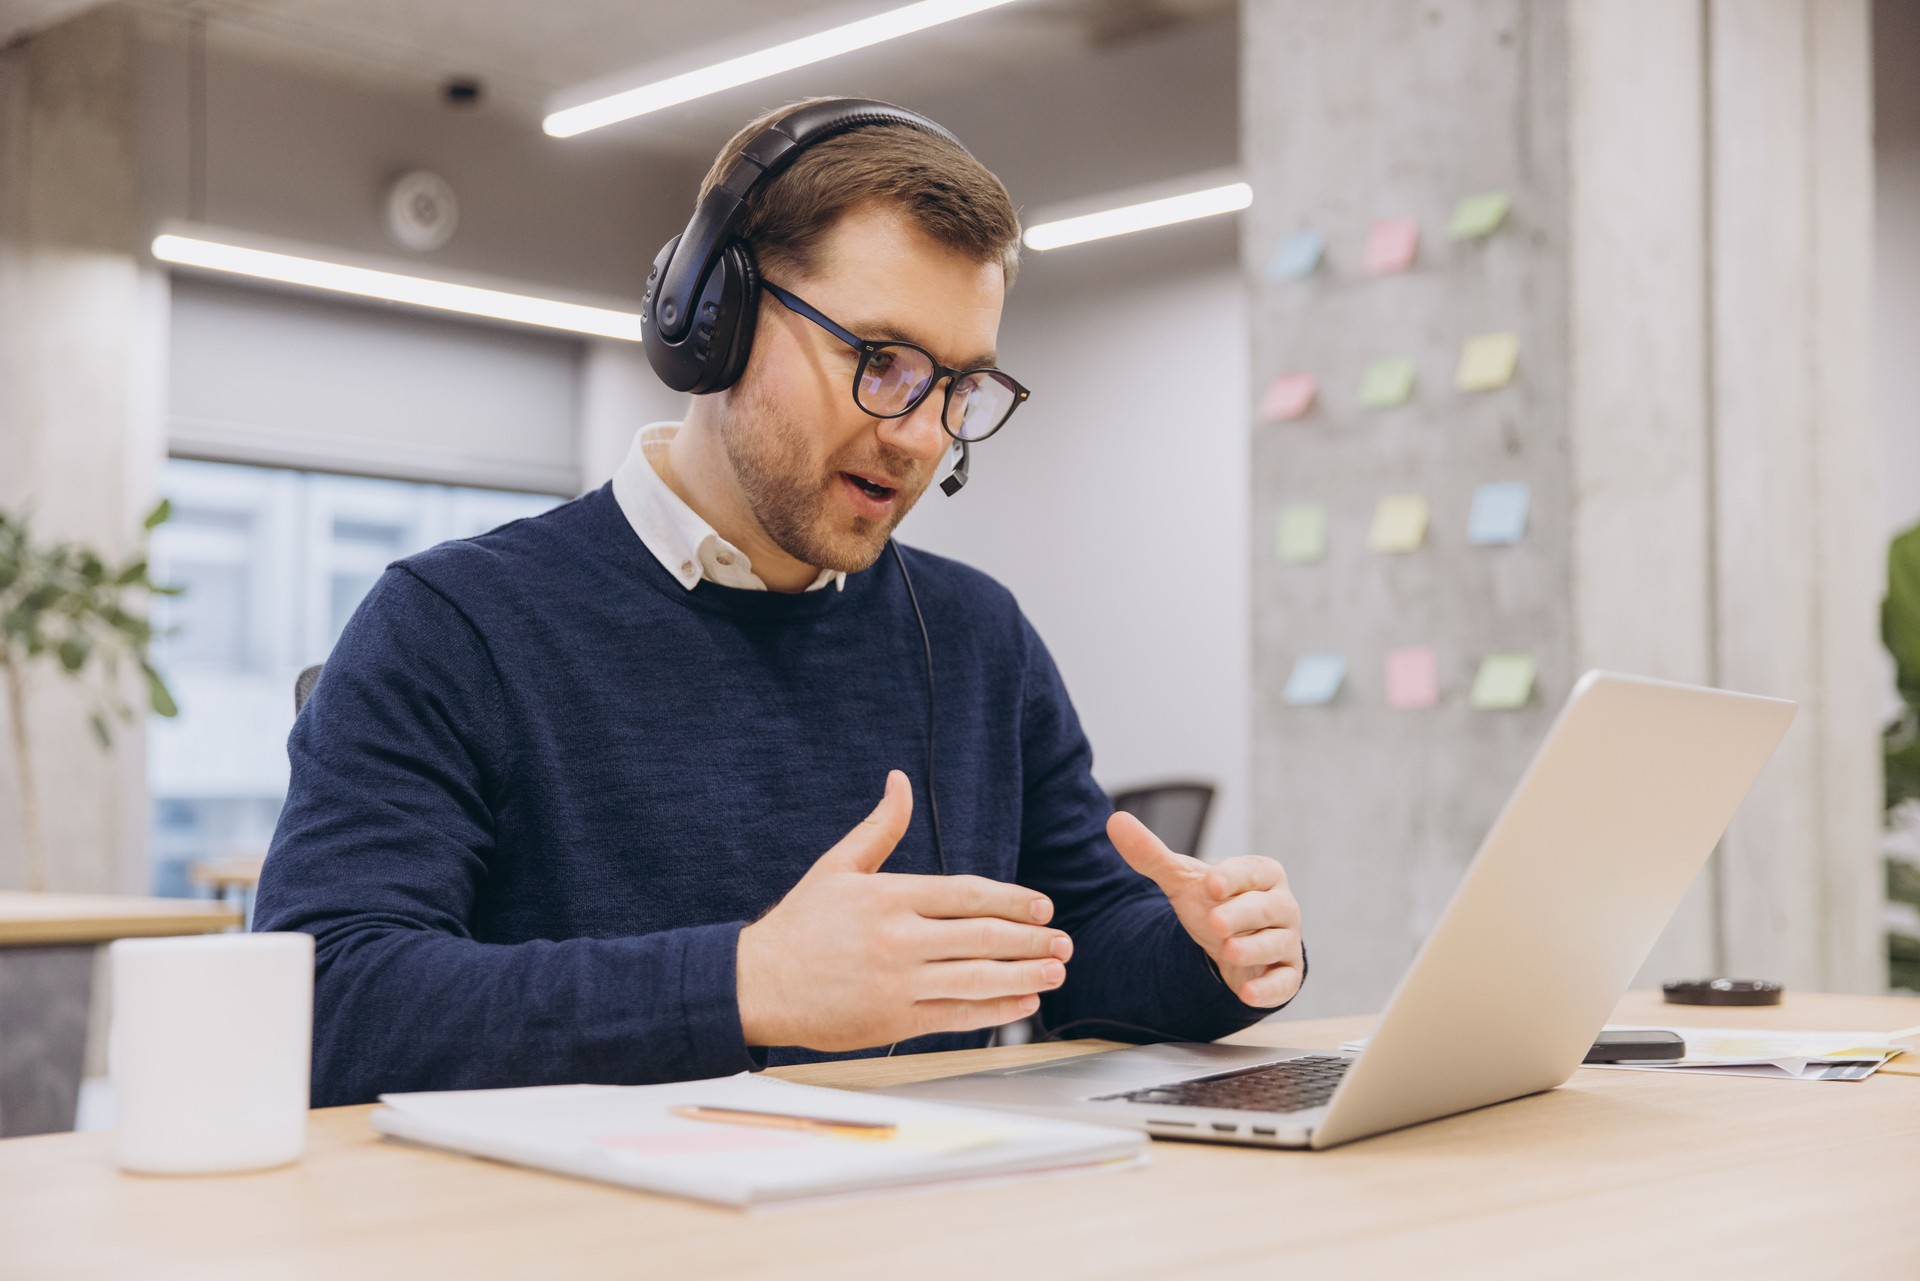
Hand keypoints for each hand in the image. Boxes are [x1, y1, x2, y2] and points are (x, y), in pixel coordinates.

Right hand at [736, 770, 1073, 1050]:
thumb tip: (899, 781)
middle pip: (982, 937)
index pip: (968, 895)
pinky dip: (996, 1011)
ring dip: (1024, 975)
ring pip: (977, 979)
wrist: (756, 984)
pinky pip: (957, 1015)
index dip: (1013, 901)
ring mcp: (898, 982)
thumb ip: (879, 828)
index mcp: (889, 896)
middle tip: (1063, 940)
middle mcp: (898, 938)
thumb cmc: (798, 926)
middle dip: (1030, 939)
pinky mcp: (893, 1021)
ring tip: (1056, 970)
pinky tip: (1023, 1002)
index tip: (1043, 905)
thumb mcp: (836, 867)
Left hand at [1107, 811, 1303, 1008]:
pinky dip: (1268, 989)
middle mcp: (1281, 906)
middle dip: (1241, 915)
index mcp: (1262, 875)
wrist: (1232, 942)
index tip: (1211, 883)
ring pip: (1276, 943)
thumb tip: (1116, 821)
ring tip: (1229, 951)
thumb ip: (1152, 853)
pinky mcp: (1285, 974)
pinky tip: (1247, 993)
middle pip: (1266, 908)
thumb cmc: (1214, 903)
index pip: (1254, 872)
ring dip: (1253, 948)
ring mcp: (1285, 941)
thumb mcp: (1183, 880)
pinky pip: (1283, 982)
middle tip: (1215, 922)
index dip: (1235, 877)